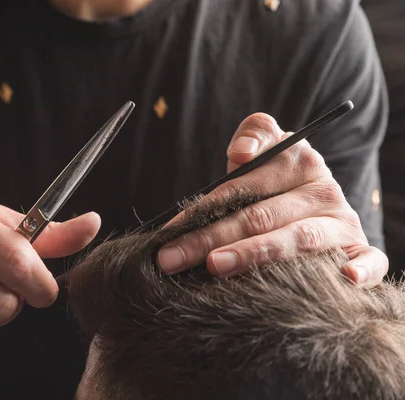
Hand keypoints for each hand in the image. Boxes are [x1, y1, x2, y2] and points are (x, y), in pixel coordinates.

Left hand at [156, 113, 387, 286]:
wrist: (313, 195)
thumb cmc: (274, 179)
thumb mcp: (263, 149)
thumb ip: (252, 138)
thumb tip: (241, 153)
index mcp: (300, 162)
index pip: (245, 186)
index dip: (204, 207)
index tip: (170, 228)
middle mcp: (324, 193)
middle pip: (261, 217)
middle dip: (210, 238)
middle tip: (172, 259)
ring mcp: (343, 223)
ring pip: (297, 241)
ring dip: (255, 255)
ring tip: (215, 266)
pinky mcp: (360, 250)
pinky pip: (370, 262)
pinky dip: (361, 270)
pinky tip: (343, 278)